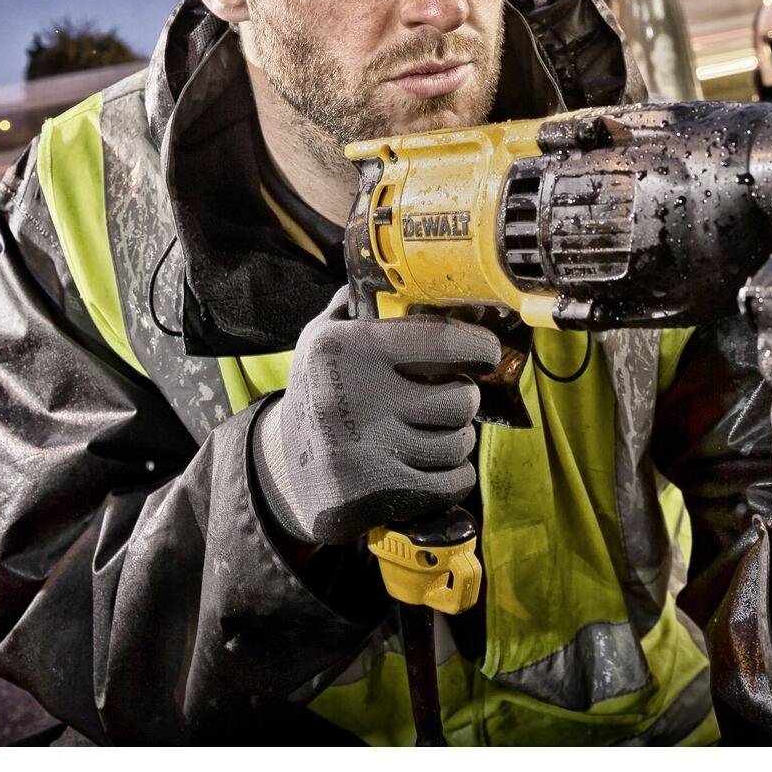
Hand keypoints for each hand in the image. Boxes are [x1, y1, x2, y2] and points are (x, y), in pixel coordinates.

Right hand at [250, 288, 500, 546]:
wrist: (284, 468)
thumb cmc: (319, 391)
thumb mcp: (322, 337)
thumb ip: (361, 304)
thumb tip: (417, 278)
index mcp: (348, 349)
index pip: (440, 340)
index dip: (479, 346)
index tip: (487, 352)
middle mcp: (356, 398)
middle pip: (459, 399)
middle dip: (464, 398)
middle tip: (452, 397)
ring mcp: (366, 450)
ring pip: (458, 443)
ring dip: (458, 438)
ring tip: (438, 431)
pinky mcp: (376, 493)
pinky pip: (450, 483)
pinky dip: (455, 475)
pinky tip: (438, 465)